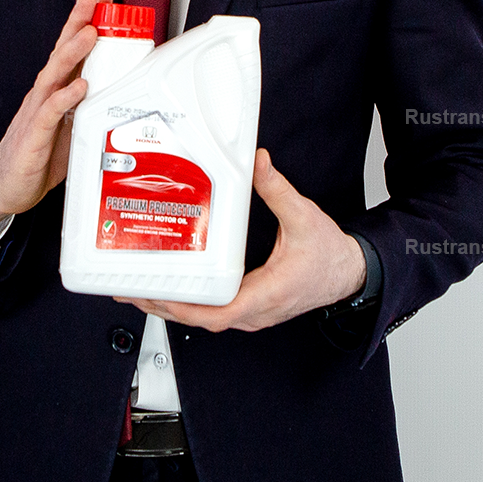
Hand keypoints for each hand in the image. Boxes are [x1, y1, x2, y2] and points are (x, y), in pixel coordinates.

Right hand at [0, 0, 112, 239]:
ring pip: (55, 75)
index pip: (71, 47)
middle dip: (78, 22)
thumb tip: (125, 91)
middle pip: (62, 50)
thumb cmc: (38, 155)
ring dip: (73, 52)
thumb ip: (93, 105)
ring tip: (90, 33)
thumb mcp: (74, 125)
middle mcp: (45, 94)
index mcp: (55, 89)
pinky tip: (79, 87)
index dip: (85, 20)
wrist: (4, 186)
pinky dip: (65, 98)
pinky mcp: (33, 135)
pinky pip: (50, 113)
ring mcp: (37, 112)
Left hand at [115, 149, 367, 332]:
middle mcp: (257, 310)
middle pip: (201, 318)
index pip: (220, 312)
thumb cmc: (330, 253)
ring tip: (141, 290)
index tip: (158, 295)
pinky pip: (215, 313)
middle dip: (165, 306)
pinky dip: (190, 304)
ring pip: (206, 319)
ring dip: (174, 308)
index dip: (185, 306)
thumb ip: (278, 189)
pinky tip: (173, 288)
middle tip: (131, 289)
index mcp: (268, 293)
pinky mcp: (252, 309)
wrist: (351, 273)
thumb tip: (257, 162)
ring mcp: (254, 314)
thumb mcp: (304, 216)